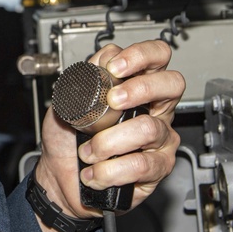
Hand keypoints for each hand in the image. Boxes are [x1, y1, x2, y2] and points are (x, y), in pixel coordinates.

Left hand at [33, 39, 184, 220]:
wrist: (59, 176)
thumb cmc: (68, 137)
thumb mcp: (69, 99)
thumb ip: (86, 74)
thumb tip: (103, 59)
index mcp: (136, 85)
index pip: (157, 55)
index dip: (141, 55)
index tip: (115, 68)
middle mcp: (154, 108)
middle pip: (173, 84)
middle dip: (140, 89)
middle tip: (113, 102)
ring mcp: (160, 138)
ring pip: (149, 128)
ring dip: (108, 141)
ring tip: (88, 151)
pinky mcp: (158, 168)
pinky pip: (141, 165)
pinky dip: (109, 170)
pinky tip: (94, 172)